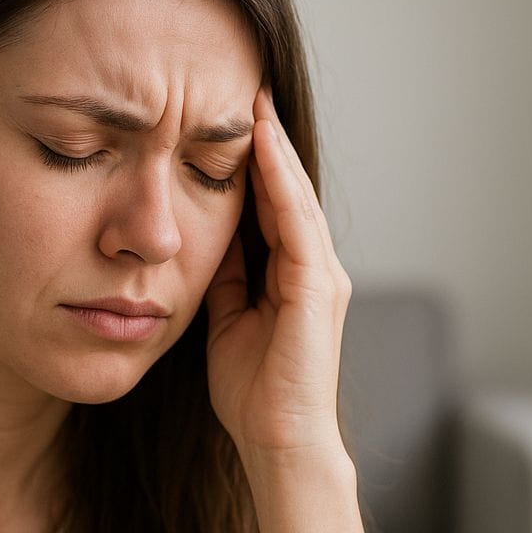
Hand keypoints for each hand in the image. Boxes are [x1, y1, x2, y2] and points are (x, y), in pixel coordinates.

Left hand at [204, 84, 351, 460]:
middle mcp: (316, 270)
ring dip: (277, 149)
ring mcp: (322, 277)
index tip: (231, 122)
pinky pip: (297, 223)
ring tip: (257, 103)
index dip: (256, 165)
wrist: (279, 442)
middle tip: (250, 90)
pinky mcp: (318, 288)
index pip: (273, 208)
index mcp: (294, 279)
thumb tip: (209, 242)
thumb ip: (227, 281)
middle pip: (291, 192)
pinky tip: (263, 148)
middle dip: (270, 143)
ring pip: (298, 198)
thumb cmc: (255, 396)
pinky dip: (281, 183)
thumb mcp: (227, 322)